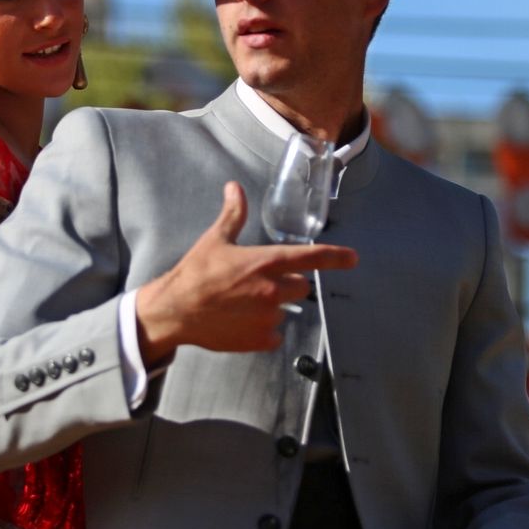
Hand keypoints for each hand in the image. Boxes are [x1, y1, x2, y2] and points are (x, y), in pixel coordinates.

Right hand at [135, 181, 356, 361]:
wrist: (175, 311)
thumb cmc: (195, 273)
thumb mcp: (215, 240)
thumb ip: (233, 214)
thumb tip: (234, 188)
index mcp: (265, 262)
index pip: (311, 257)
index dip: (336, 257)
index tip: (353, 259)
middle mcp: (272, 290)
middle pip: (301, 286)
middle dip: (288, 283)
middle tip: (260, 282)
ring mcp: (268, 318)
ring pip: (284, 310)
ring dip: (271, 306)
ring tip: (243, 303)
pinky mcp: (260, 340)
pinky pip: (274, 334)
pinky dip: (263, 329)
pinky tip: (241, 321)